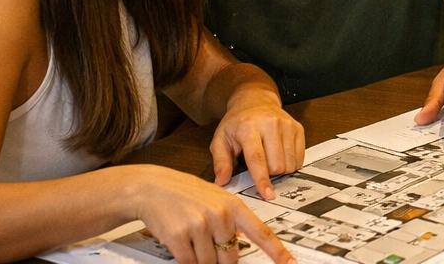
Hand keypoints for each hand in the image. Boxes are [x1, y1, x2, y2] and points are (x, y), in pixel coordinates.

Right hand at [128, 165, 294, 263]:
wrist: (153, 188)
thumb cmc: (186, 194)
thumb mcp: (216, 199)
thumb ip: (232, 220)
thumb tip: (241, 243)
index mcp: (234, 206)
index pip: (261, 233)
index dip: (276, 251)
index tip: (289, 263)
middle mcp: (220, 215)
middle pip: (230, 256)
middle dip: (220, 258)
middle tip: (207, 243)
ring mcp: (200, 225)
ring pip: (209, 263)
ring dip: (201, 259)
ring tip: (192, 239)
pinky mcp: (180, 236)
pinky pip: (189, 263)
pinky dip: (186, 260)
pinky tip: (181, 244)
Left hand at [209, 89, 304, 198]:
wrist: (255, 100)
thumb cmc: (236, 124)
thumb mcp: (220, 140)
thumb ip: (221, 162)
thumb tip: (221, 182)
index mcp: (249, 128)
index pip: (257, 159)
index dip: (262, 179)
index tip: (267, 195)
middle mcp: (271, 124)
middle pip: (277, 164)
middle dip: (269, 174)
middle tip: (259, 166)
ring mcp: (287, 125)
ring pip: (290, 163)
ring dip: (280, 169)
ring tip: (269, 160)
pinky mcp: (298, 127)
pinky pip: (299, 157)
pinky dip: (290, 163)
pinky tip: (280, 155)